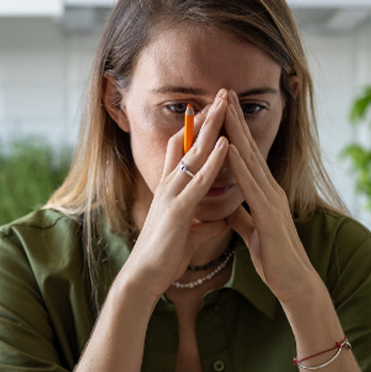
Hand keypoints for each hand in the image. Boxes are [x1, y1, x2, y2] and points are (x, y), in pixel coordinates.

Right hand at [121, 103, 235, 300]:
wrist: (144, 277)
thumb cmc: (163, 257)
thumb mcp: (188, 236)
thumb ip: (203, 225)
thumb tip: (219, 222)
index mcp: (171, 190)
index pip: (183, 150)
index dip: (197, 129)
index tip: (213, 111)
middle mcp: (168, 185)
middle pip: (188, 141)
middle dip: (205, 117)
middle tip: (221, 94)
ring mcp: (172, 195)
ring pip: (194, 154)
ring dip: (211, 128)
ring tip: (226, 105)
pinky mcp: (178, 210)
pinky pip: (200, 180)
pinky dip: (213, 161)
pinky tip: (225, 143)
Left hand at [218, 91, 323, 305]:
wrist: (294, 283)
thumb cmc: (275, 259)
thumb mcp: (252, 231)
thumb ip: (242, 215)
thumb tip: (229, 205)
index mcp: (265, 193)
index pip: (247, 155)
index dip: (235, 130)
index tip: (222, 106)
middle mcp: (270, 190)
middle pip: (250, 148)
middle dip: (236, 119)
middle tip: (224, 90)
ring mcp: (272, 201)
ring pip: (251, 160)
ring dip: (237, 133)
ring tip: (224, 108)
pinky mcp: (270, 216)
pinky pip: (252, 187)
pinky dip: (240, 166)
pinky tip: (229, 149)